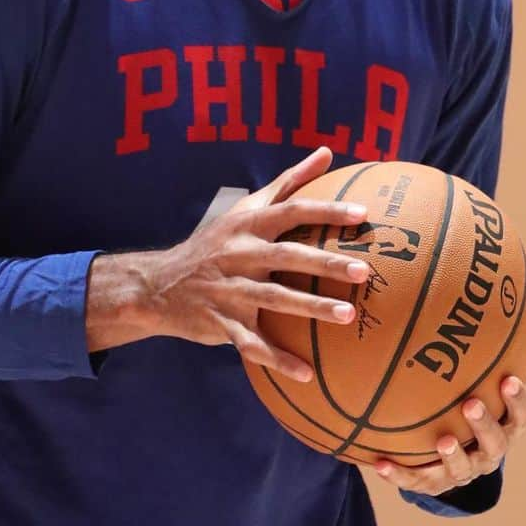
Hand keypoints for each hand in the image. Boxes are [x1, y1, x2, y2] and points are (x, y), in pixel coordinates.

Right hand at [86, 146, 367, 380]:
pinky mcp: (222, 323)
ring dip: (311, 308)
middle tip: (365, 271)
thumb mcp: (246, 209)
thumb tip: (326, 152)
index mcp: (248, 226)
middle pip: (288, 255)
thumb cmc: (216, 243)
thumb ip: (288, 182)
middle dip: (326, 263)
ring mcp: (230, 290)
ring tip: (347, 316)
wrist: (160, 285)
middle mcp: (240, 255)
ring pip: (274, 299)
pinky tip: (308, 374)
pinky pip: (253, 344)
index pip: (291, 211)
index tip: (361, 215)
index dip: (325, 212)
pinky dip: (278, 360)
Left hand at [372, 315, 525, 495]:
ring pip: (461, 468)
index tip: (509, 380)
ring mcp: (461, 471)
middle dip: (484, 425)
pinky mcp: (432, 483)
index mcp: (505, 430)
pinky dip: (398, 474)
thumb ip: (515, 355)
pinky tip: (379, 463)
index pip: (521, 419)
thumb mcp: (494, 387)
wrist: (452, 458)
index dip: (518, 402)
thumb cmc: (477, 409)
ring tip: (443, 440)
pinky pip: (415, 480)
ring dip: (453, 455)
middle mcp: (487, 454)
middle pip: (494, 444)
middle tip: (471, 402)